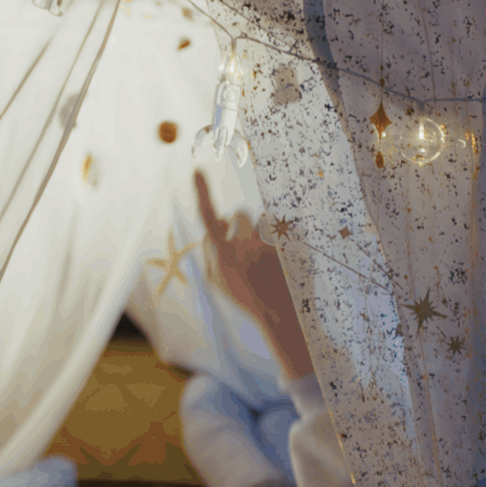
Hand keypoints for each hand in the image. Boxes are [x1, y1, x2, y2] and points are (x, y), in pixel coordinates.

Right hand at [194, 171, 313, 379]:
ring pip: (260, 221)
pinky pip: (279, 230)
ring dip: (259, 233)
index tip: (197, 171)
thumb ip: (209, 249)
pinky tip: (278, 258)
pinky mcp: (287, 246)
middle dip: (237, 223)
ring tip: (264, 258)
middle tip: (242, 242)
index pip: (208, 219)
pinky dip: (277, 239)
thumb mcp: (216, 279)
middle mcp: (244, 249)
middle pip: (237, 215)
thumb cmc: (244, 295)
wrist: (278, 315)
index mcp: (223, 258)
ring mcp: (268, 247)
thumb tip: (219, 219)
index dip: (202, 194)